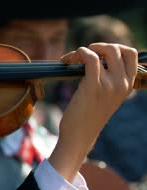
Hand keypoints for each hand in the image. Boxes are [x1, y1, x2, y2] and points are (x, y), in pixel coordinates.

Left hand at [49, 43, 136, 180]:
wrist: (79, 136)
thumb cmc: (86, 117)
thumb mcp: (104, 97)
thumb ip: (107, 80)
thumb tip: (94, 58)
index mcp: (127, 86)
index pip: (130, 54)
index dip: (113, 47)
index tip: (97, 53)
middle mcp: (122, 84)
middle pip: (117, 48)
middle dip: (98, 46)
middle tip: (83, 55)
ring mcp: (110, 85)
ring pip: (102, 51)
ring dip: (83, 50)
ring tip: (72, 59)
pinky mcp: (94, 86)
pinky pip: (90, 58)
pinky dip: (78, 53)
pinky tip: (66, 61)